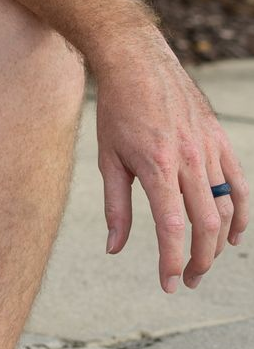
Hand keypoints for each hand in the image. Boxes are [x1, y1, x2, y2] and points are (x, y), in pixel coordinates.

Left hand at [95, 42, 247, 291]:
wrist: (137, 63)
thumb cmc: (116, 112)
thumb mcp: (107, 159)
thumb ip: (116, 207)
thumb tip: (115, 249)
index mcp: (157, 167)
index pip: (172, 228)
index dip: (172, 261)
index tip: (169, 285)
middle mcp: (189, 161)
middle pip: (205, 225)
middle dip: (199, 260)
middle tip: (187, 280)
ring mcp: (209, 150)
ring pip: (226, 208)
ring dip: (218, 242)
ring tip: (203, 263)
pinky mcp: (220, 141)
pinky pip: (239, 185)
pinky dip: (240, 214)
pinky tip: (233, 236)